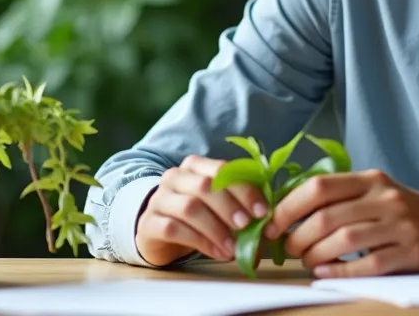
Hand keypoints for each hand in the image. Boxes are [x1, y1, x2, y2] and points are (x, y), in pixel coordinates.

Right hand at [135, 155, 268, 266]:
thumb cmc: (197, 216)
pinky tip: (217, 252)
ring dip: (217, 229)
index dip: (245, 190)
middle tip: (247, 226)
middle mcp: (175, 177)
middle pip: (205, 186)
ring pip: (190, 208)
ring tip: (233, 248)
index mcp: (196, 166)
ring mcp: (159, 199)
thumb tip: (270, 220)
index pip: (222, 169)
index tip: (263, 211)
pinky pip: (175, 229)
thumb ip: (241, 205)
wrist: (159, 231)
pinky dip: (201, 242)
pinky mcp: (149, 223)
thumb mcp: (219, 205)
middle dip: (230, 207)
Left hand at [263, 169, 418, 277]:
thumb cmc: (408, 210)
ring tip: (307, 262)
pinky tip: (327, 273)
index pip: (319, 187)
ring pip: (343, 240)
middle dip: (298, 237)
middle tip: (289, 250)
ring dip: (316, 255)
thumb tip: (291, 214)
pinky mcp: (410, 252)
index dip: (289, 207)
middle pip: (326, 217)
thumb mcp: (378, 192)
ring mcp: (399, 225)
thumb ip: (344, 198)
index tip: (272, 225)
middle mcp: (384, 198)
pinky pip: (367, 264)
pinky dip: (341, 270)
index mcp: (371, 179)